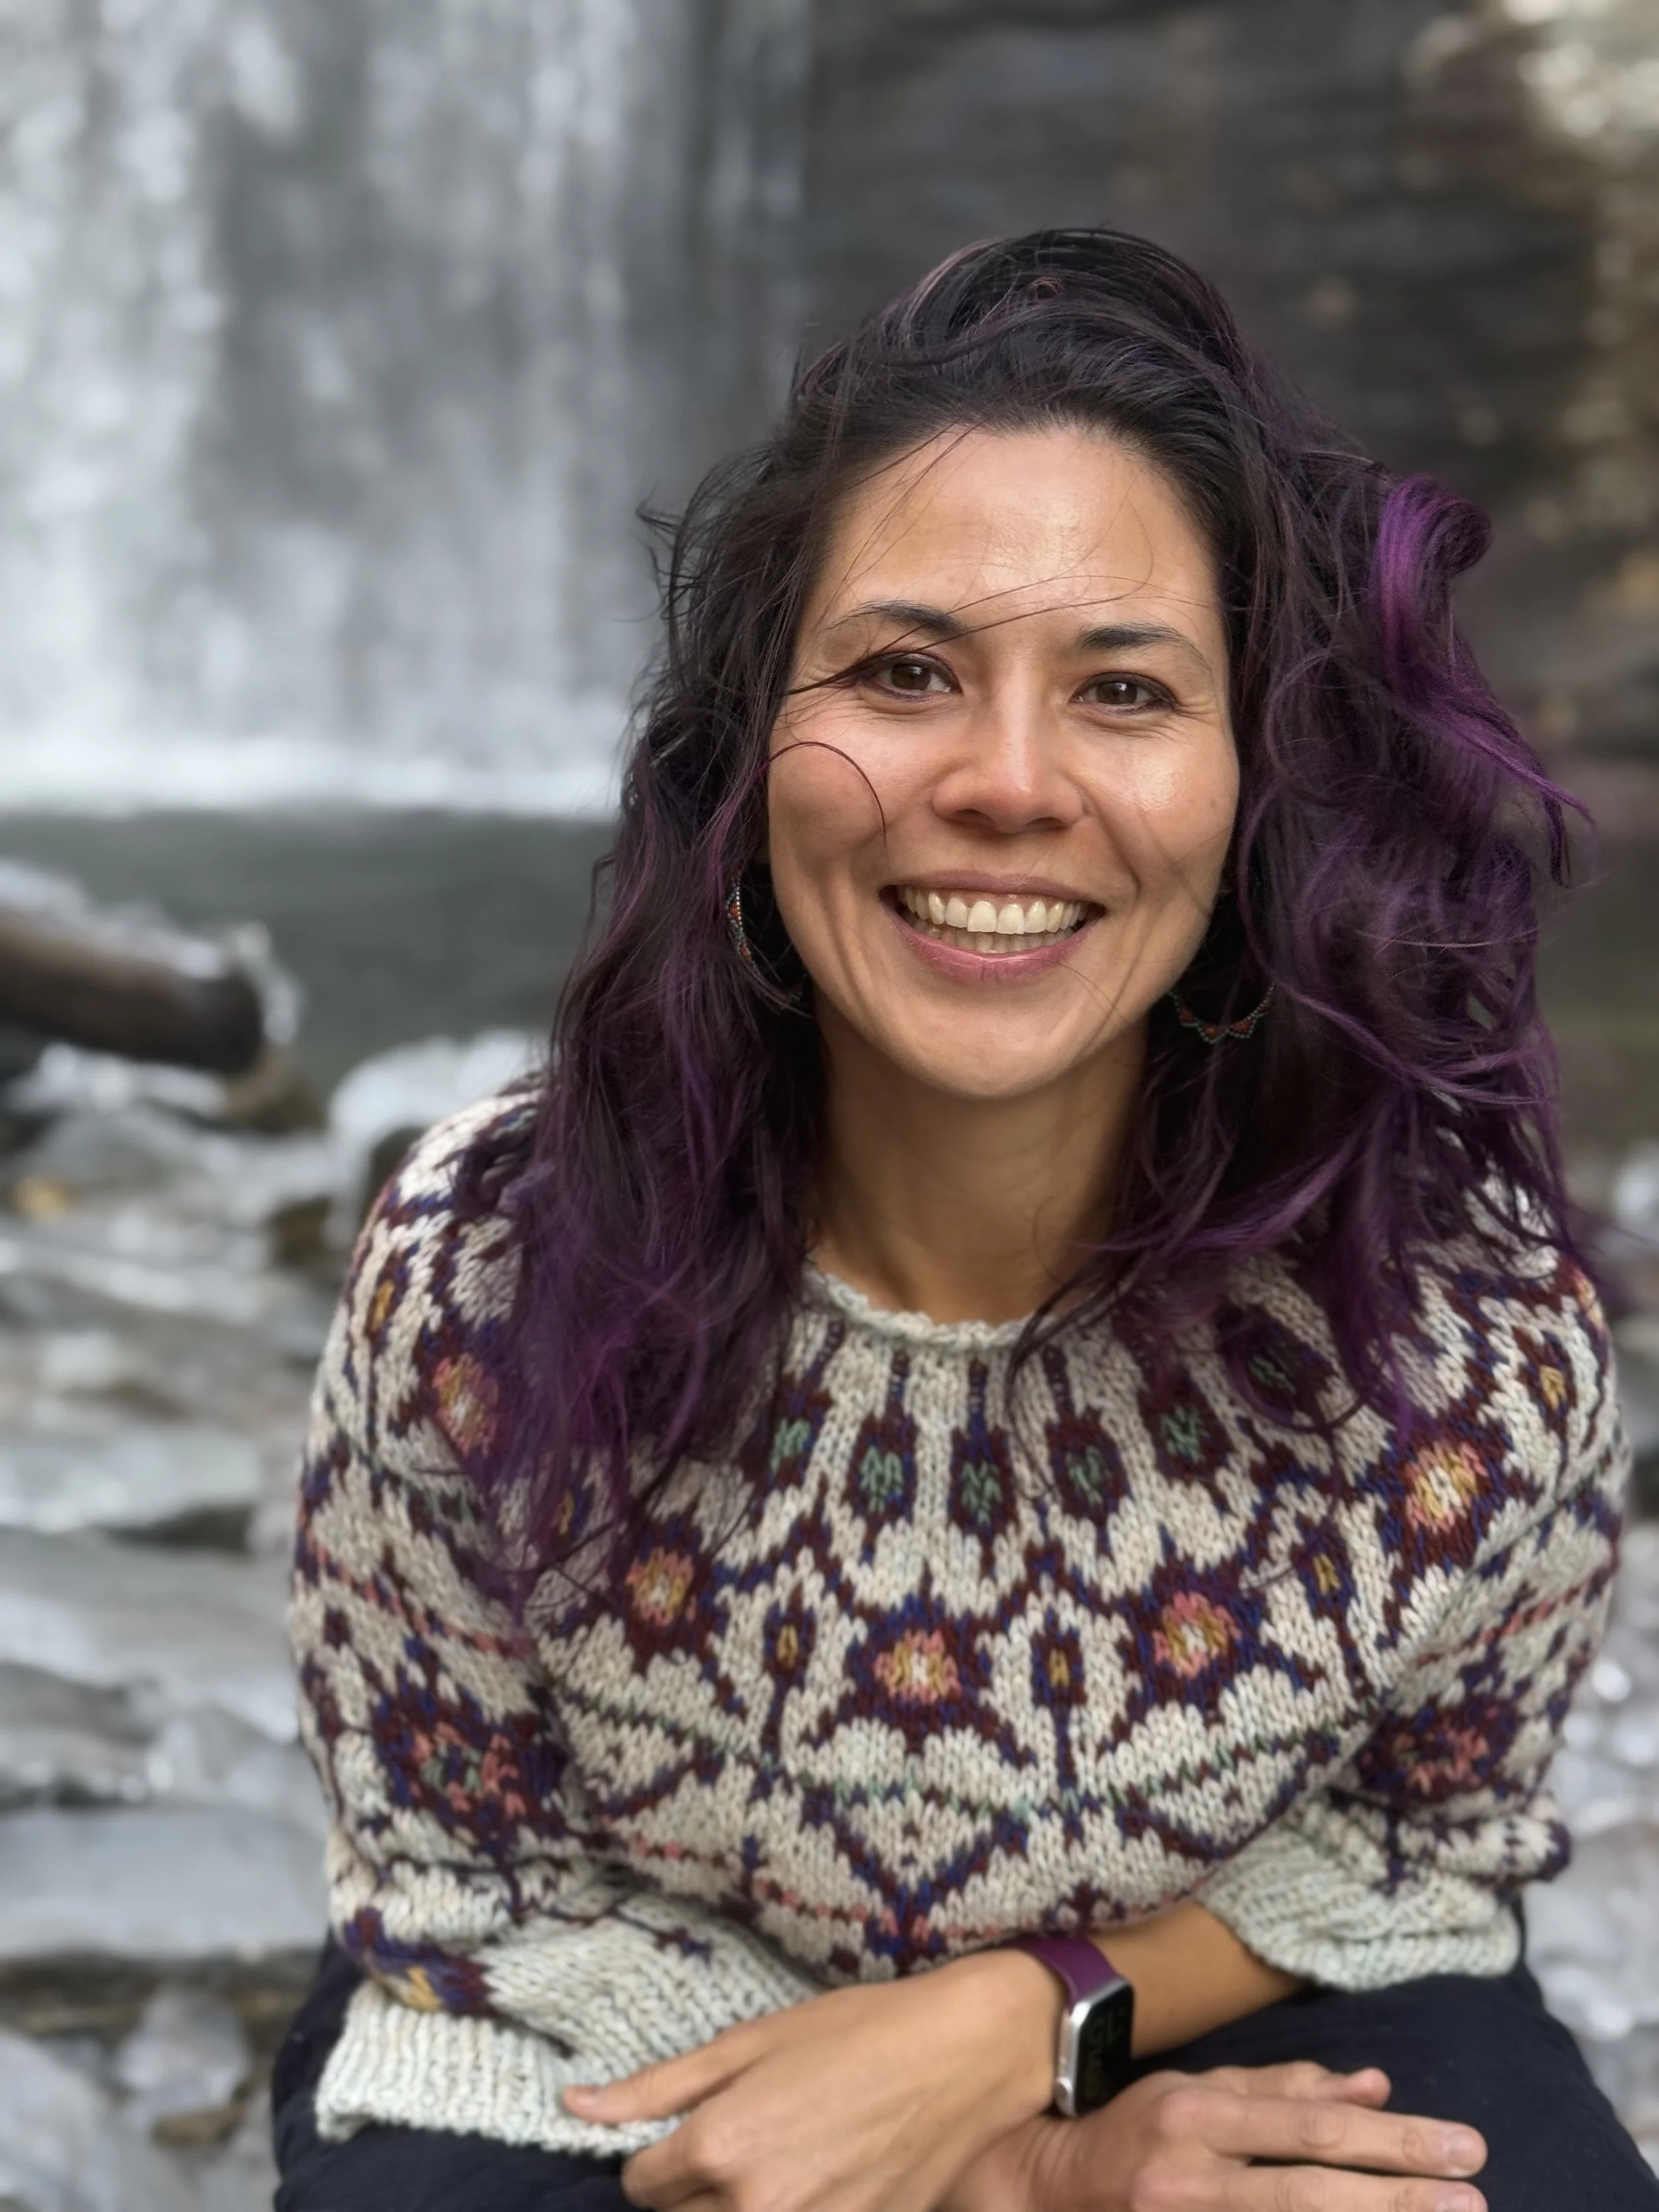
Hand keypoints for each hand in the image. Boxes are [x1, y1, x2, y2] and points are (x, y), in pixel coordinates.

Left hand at [561, 1951, 1059, 2211]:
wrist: (962, 2057)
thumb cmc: (857, 2032)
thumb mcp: (752, 2041)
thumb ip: (659, 2086)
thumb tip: (576, 2105)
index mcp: (722, 2147)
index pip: (639, 2186)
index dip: (652, 2158)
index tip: (682, 2136)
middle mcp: (756, 2207)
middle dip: (689, 2190)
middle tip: (733, 2147)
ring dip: (730, 2209)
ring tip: (768, 2166)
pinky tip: (810, 2182)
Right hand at [937, 2062, 1488, 2211]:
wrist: (1038, 2195)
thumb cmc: (1128, 2135)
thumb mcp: (1196, 2094)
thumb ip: (1281, 2090)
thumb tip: (1371, 2085)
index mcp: (1195, 2115)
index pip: (1307, 2128)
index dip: (1388, 2140)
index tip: (1460, 2147)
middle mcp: (1191, 2174)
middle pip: (1310, 2187)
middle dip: (1398, 2193)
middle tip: (1475, 2196)